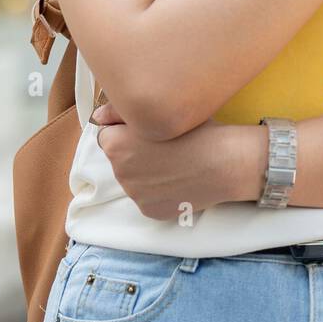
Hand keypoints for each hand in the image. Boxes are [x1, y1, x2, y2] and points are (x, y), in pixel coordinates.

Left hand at [90, 102, 249, 219]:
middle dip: (135, 153)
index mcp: (116, 145)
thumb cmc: (197, 130)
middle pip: (120, 159)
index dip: (129, 131)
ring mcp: (135, 196)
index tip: (151, 131)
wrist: (226, 162)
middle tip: (166, 146)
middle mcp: (120, 173)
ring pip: (134, 179)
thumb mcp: (161, 110)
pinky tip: (179, 181)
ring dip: (147, 172)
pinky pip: (148, 197)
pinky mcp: (150, 211)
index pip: (109, 135)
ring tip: (176, 163)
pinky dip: (159, 191)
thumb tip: (97, 117)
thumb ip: (120, 111)